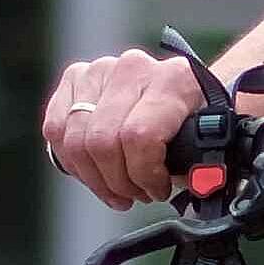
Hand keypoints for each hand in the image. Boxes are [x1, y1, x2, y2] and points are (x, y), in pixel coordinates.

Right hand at [42, 46, 226, 208]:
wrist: (186, 91)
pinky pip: (55, 129)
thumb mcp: (208, 144)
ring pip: (75, 140)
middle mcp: (133, 68)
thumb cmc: (196, 123)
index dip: (143, 174)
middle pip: (102, 142)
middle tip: (135, 196)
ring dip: (94, 178)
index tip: (157, 190)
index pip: (139, 135)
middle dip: (117, 182)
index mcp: (173, 80)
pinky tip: (93, 172)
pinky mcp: (75, 77)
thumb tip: (192, 184)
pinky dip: (72, 161)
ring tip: (117, 190)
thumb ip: (200, 167)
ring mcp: (100, 70)